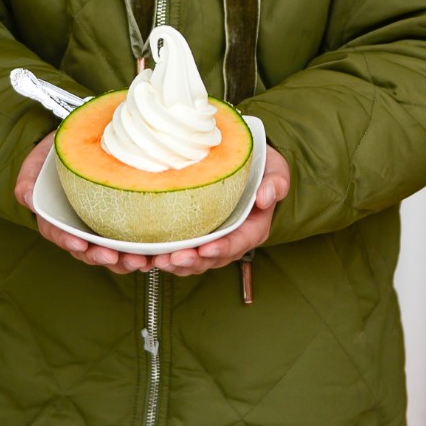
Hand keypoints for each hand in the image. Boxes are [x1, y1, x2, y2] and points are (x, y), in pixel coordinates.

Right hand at [15, 132, 154, 272]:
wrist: (86, 140)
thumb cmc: (57, 155)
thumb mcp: (38, 161)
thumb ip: (29, 179)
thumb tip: (26, 197)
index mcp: (57, 220)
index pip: (59, 235)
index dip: (68, 242)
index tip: (80, 244)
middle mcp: (80, 229)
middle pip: (88, 251)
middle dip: (101, 257)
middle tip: (114, 257)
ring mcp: (102, 229)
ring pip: (112, 253)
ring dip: (124, 261)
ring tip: (138, 261)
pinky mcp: (123, 225)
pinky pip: (131, 244)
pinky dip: (141, 251)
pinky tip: (152, 254)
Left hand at [149, 146, 288, 276]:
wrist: (244, 161)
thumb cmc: (261, 166)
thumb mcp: (275, 169)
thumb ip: (276, 183)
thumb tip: (266, 197)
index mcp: (253, 228)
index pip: (239, 243)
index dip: (222, 248)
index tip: (206, 249)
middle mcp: (232, 239)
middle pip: (213, 258)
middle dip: (194, 262)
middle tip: (174, 258)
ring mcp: (212, 239)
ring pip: (195, 260)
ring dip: (177, 264)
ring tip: (159, 260)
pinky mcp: (195, 235)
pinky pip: (182, 251)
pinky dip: (167, 255)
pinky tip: (149, 255)